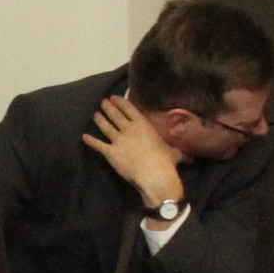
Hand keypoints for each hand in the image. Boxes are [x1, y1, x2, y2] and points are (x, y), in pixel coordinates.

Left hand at [84, 94, 187, 208]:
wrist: (154, 175)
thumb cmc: (165, 162)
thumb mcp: (173, 151)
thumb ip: (175, 149)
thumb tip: (188, 155)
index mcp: (143, 125)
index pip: (129, 109)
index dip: (120, 102)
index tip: (114, 97)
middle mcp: (129, 129)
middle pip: (115, 115)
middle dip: (108, 107)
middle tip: (103, 102)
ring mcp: (118, 140)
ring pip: (105, 127)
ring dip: (99, 120)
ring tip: (95, 114)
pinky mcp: (111, 153)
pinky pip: (98, 145)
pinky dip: (90, 141)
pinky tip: (84, 137)